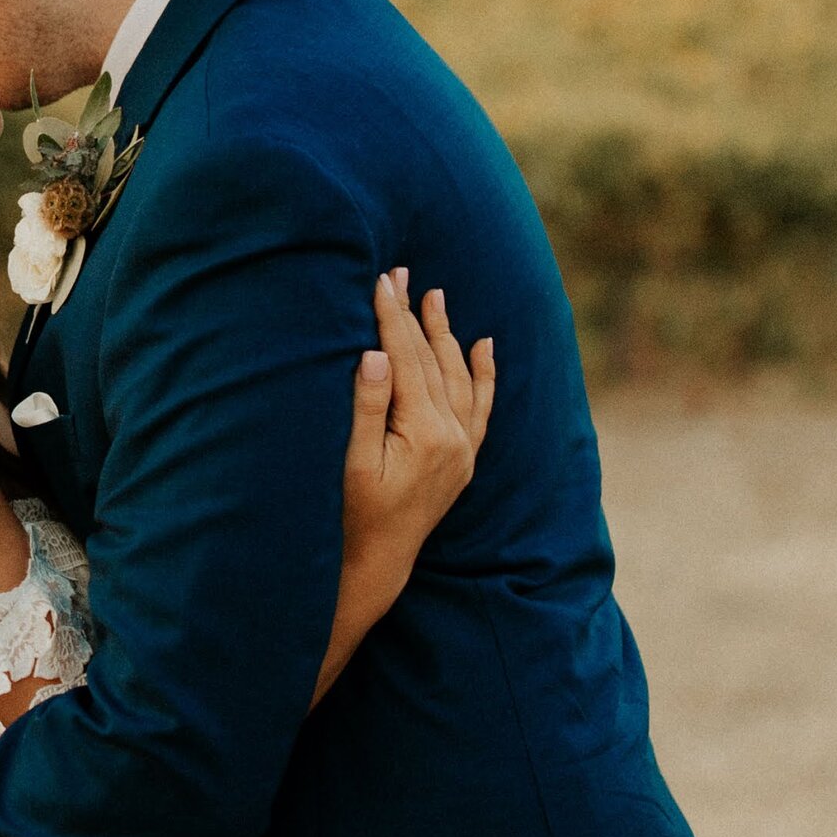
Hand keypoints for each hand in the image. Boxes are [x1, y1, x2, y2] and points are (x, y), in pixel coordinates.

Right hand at [342, 267, 496, 551]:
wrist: (376, 563)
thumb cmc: (352, 515)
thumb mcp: (352, 462)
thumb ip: (367, 407)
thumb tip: (377, 354)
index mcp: (425, 434)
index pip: (407, 359)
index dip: (392, 317)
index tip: (382, 280)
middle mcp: (454, 438)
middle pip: (432, 362)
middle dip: (414, 315)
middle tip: (401, 274)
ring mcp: (463, 450)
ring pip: (459, 377)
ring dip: (446, 335)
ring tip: (436, 296)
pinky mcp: (464, 460)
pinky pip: (481, 408)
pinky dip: (483, 375)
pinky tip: (484, 346)